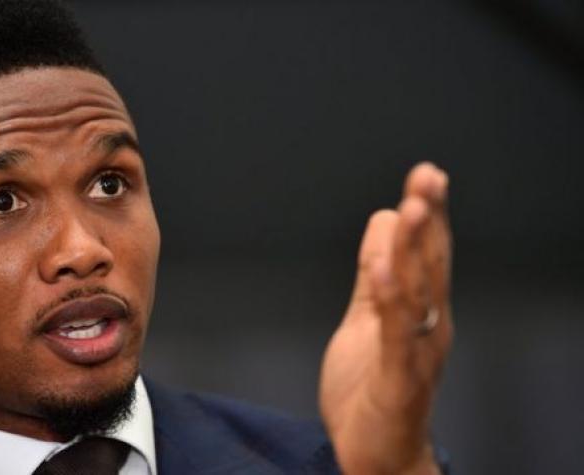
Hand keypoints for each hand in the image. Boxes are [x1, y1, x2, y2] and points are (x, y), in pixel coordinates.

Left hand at [319, 162, 452, 473]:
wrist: (375, 455)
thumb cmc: (371, 390)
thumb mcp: (367, 320)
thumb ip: (374, 276)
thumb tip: (381, 225)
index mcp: (420, 313)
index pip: (428, 255)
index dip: (428, 216)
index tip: (426, 175)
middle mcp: (428, 328)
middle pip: (431, 267)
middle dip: (429, 221)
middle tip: (427, 177)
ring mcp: (417, 354)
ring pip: (419, 294)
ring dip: (416, 251)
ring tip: (413, 208)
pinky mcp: (399, 380)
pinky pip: (396, 335)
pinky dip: (391, 300)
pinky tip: (382, 270)